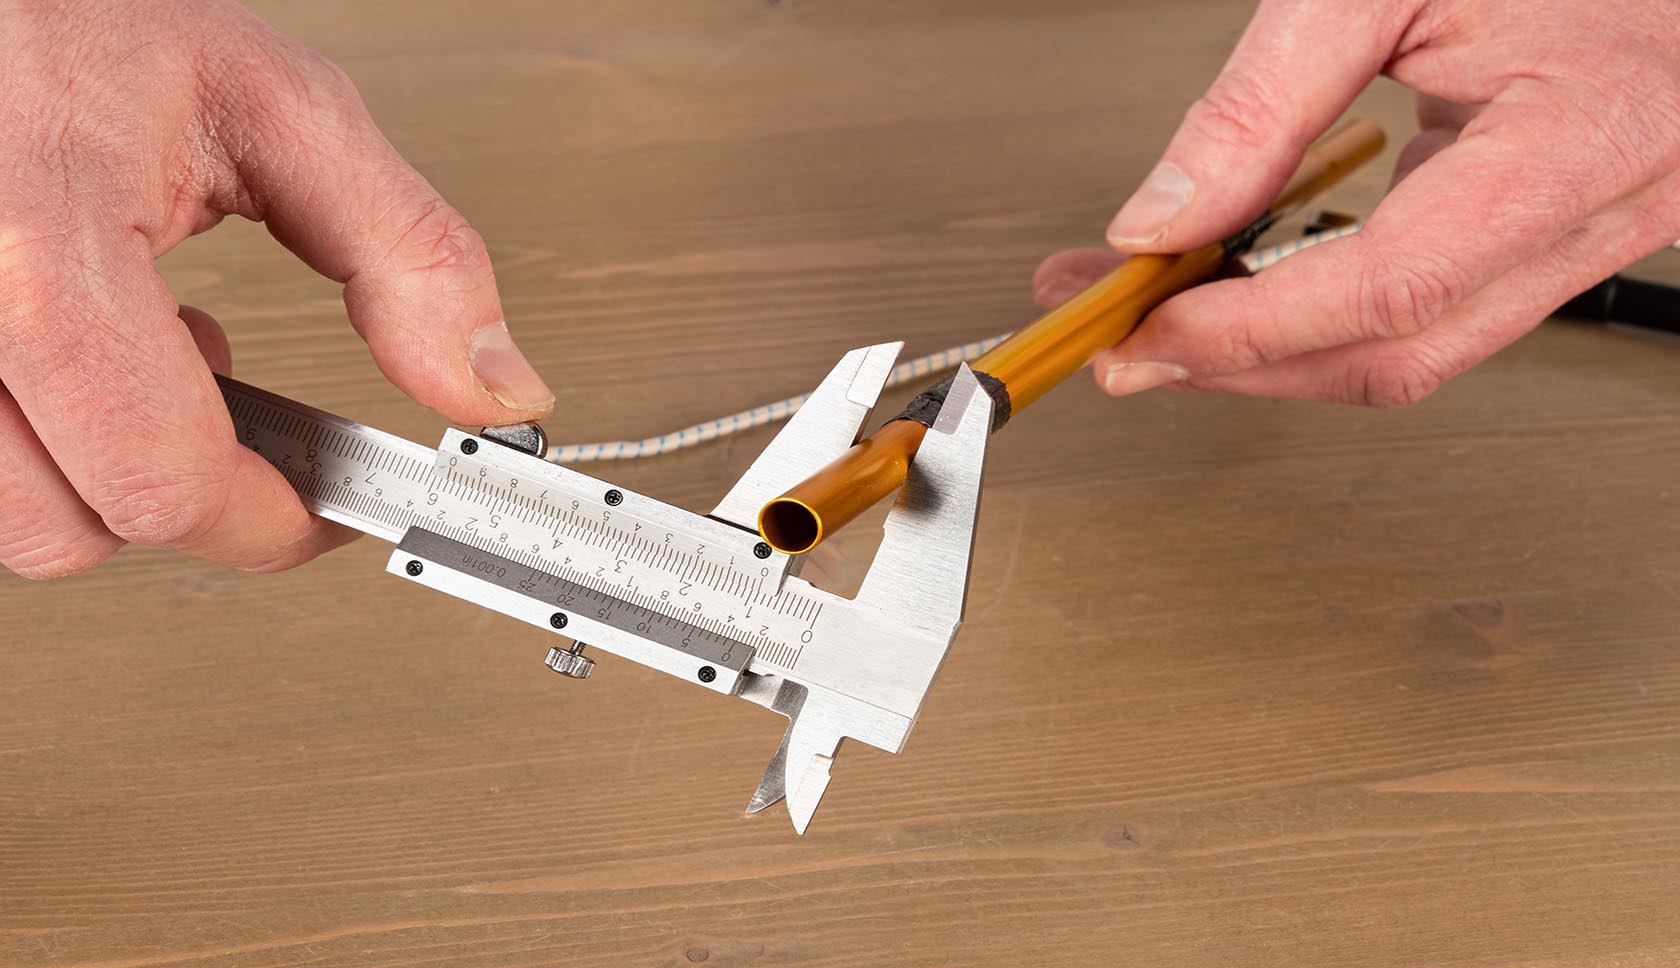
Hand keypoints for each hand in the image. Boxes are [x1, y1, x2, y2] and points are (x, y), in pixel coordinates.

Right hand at [0, 0, 553, 579]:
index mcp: (43, 244)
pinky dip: (40, 437)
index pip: (163, 478)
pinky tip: (86, 350)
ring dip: (101, 469)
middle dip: (187, 493)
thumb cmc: (95, 17)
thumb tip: (492, 385)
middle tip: (241, 404)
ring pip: (9, 517)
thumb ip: (408, 252)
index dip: (272, 519)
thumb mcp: (285, 109)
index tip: (330, 502)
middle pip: (71, 529)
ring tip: (155, 353)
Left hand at [1033, 0, 1679, 405]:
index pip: (1392, 288)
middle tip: (1124, 345)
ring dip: (1275, 348)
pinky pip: (1433, 306)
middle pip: (1398, 351)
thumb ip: (1261, 104)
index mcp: (1583, 136)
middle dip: (1243, 363)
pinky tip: (1247, 287)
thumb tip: (1160, 221)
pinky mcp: (1560, 228)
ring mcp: (1592, 229)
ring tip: (1165, 313)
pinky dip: (1326, 310)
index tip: (1146, 332)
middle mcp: (1608, 206)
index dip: (1252, 329)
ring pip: (1415, 349)